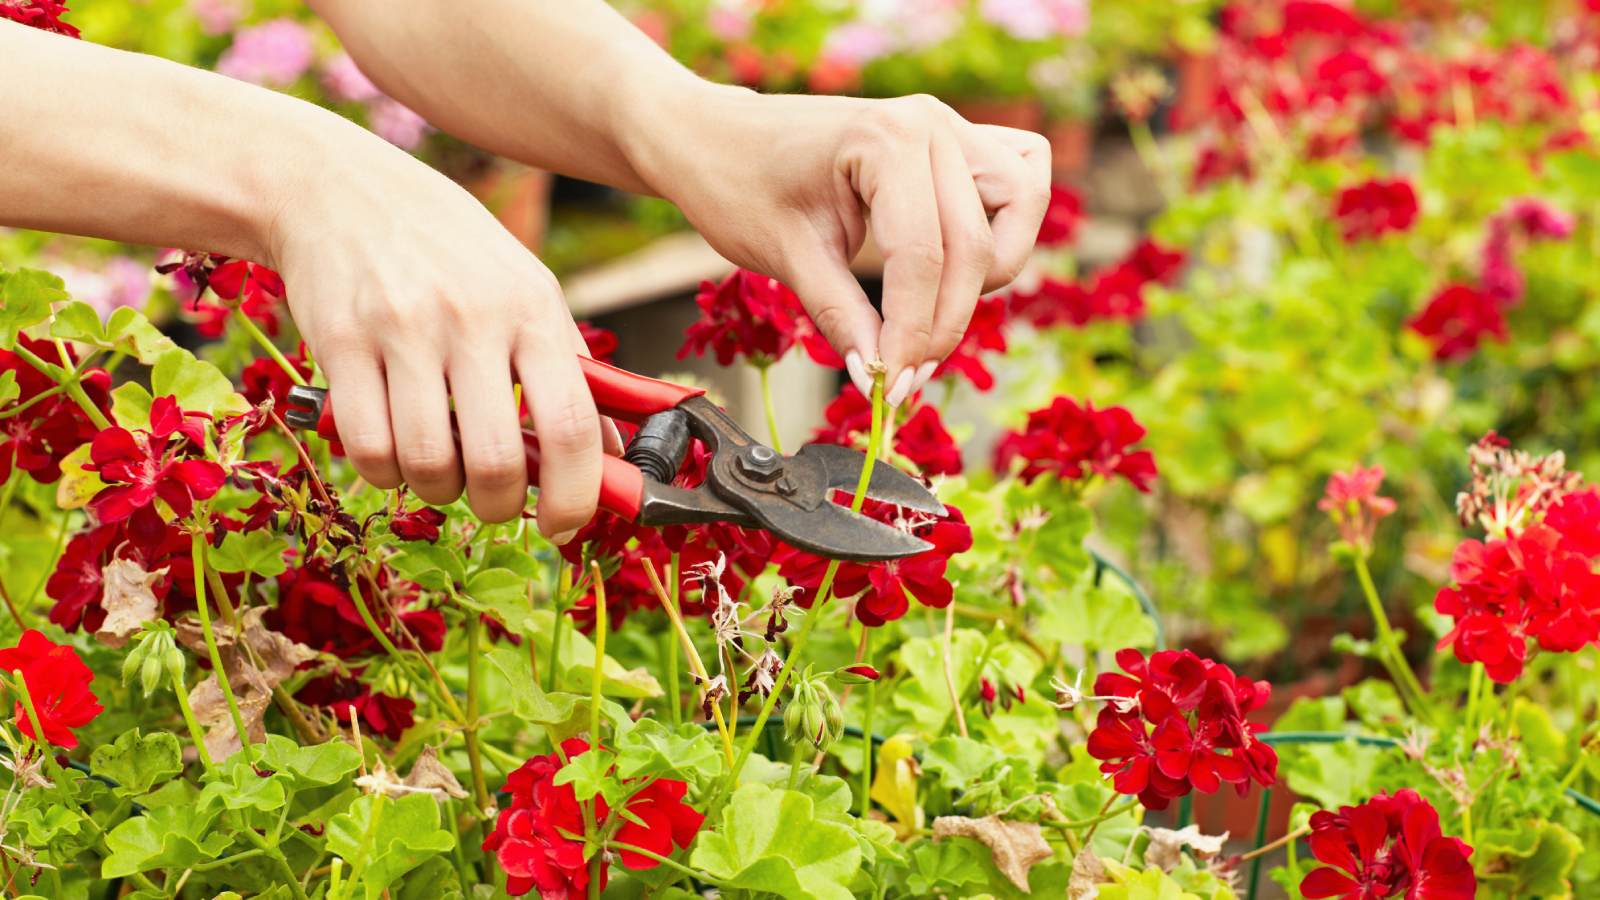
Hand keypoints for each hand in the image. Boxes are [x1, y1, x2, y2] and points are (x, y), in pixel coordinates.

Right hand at [267, 127, 618, 532]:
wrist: (337, 189)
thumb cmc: (447, 249)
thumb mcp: (524, 287)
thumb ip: (568, 367)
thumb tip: (612, 454)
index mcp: (533, 308)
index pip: (573, 425)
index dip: (576, 495)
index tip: (563, 525)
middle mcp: (473, 319)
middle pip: (498, 461)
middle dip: (498, 506)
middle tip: (492, 501)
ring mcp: (403, 330)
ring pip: (428, 464)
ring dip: (438, 491)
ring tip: (440, 470)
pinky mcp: (340, 343)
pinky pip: (368, 448)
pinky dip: (384, 473)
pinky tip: (392, 453)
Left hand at [629, 88, 1051, 404]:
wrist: (718, 138)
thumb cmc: (740, 184)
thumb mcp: (786, 257)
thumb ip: (841, 316)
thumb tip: (880, 375)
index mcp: (885, 139)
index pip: (921, 257)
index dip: (911, 334)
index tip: (889, 388)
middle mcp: (931, 123)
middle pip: (974, 247)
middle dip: (942, 323)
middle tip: (903, 374)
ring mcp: (952, 126)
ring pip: (1019, 209)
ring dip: (988, 273)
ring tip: (931, 312)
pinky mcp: (960, 141)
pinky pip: (1021, 180)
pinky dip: (1008, 223)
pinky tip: (963, 260)